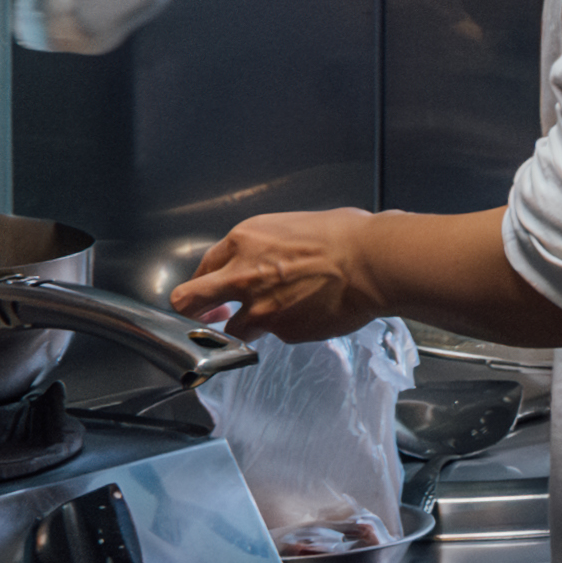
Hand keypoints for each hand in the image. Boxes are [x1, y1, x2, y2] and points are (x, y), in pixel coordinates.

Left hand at [183, 209, 402, 341]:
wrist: (372, 262)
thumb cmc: (344, 236)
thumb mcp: (291, 226)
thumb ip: (265, 248)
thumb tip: (263, 259)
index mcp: (243, 241)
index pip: (203, 267)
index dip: (206, 283)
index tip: (212, 292)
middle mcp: (242, 275)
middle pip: (189, 301)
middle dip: (194, 313)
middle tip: (206, 318)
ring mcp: (260, 308)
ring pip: (231, 331)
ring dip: (245, 328)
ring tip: (273, 317)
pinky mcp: (283, 332)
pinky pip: (276, 336)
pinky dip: (288, 329)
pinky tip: (309, 315)